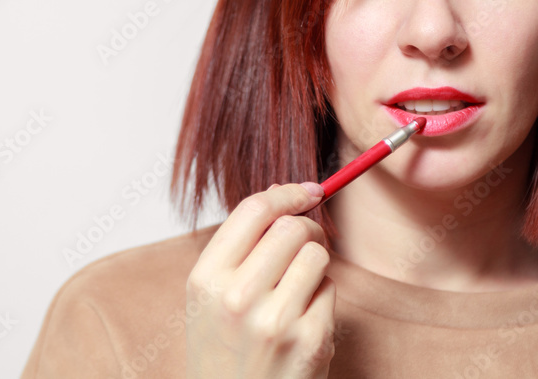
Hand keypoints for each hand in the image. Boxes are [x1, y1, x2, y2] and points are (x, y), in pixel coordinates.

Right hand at [185, 182, 335, 377]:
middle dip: (307, 228)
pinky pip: (330, 290)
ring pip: (317, 255)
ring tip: (299, 286)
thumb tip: (282, 191)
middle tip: (305, 242)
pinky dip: (322, 298)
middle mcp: (237, 298)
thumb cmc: (224, 348)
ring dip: (315, 263)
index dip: (287, 193)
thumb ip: (241, 245)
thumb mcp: (212, 296)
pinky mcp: (310, 341)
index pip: (254, 210)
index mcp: (206, 279)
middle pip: (292, 228)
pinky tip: (303, 319)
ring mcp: (275, 321)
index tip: (307, 191)